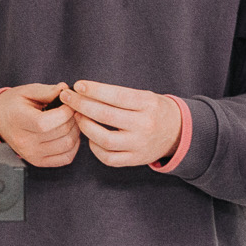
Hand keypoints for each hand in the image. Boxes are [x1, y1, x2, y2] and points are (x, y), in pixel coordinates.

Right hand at [0, 83, 81, 167]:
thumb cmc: (13, 104)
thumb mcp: (27, 91)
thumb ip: (47, 91)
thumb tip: (65, 90)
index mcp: (19, 121)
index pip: (47, 122)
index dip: (65, 112)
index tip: (69, 103)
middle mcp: (24, 141)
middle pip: (61, 133)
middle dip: (73, 118)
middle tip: (73, 110)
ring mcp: (32, 154)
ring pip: (67, 146)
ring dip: (75, 131)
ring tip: (71, 121)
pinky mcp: (38, 161)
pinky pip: (66, 158)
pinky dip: (73, 146)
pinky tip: (69, 135)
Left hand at [59, 81, 182, 167]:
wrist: (177, 132)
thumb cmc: (153, 110)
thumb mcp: (144, 96)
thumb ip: (118, 95)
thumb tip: (84, 91)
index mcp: (147, 104)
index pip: (116, 96)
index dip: (94, 90)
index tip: (78, 86)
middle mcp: (144, 125)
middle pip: (106, 116)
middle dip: (82, 105)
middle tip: (68, 98)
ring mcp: (139, 145)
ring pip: (104, 139)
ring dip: (85, 127)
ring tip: (77, 116)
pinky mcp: (135, 160)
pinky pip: (108, 158)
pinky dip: (95, 147)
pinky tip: (90, 137)